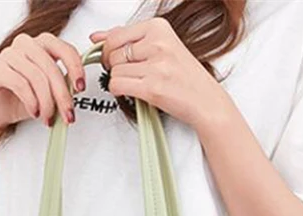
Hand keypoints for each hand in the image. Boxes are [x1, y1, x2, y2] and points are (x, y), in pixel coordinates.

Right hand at [0, 33, 85, 132]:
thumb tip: (76, 90)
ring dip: (46, 103)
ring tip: (47, 118)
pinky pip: (21, 84)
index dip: (75, 67)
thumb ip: (61, 86)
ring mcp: (8, 54)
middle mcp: (25, 45)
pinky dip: (31, 102)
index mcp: (40, 46)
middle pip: (51, 67)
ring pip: (37, 77)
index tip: (80, 88)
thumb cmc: (20, 100)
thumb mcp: (48, 93)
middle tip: (67, 115)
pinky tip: (34, 112)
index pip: (64, 48)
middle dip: (62, 96)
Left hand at [89, 18, 227, 129]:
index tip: (115, 58)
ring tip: (137, 83)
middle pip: (113, 53)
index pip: (116, 35)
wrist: (206, 101)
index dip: (109, 50)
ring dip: (120, 80)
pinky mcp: (152, 88)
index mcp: (159, 27)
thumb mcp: (160, 47)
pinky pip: (117, 85)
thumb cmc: (185, 76)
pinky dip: (119, 91)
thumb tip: (97, 36)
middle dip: (113, 66)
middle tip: (127, 73)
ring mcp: (156, 66)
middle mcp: (158, 43)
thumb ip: (128, 39)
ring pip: (114, 71)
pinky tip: (132, 91)